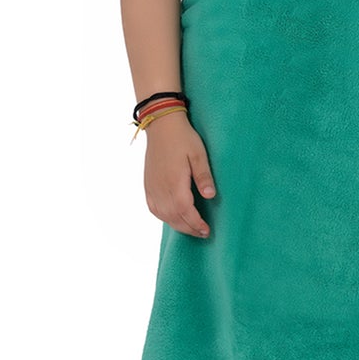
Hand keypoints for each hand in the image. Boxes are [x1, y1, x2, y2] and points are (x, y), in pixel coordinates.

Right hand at [143, 114, 216, 237]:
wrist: (161, 126)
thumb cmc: (182, 138)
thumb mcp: (198, 154)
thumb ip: (203, 176)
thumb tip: (210, 196)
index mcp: (174, 183)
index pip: (185, 211)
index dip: (196, 224)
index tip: (207, 230)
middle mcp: (161, 189)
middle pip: (174, 217)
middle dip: (189, 228)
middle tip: (203, 233)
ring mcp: (152, 187)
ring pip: (163, 215)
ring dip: (177, 225)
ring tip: (191, 228)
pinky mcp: (148, 184)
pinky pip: (153, 208)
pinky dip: (164, 217)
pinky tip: (172, 217)